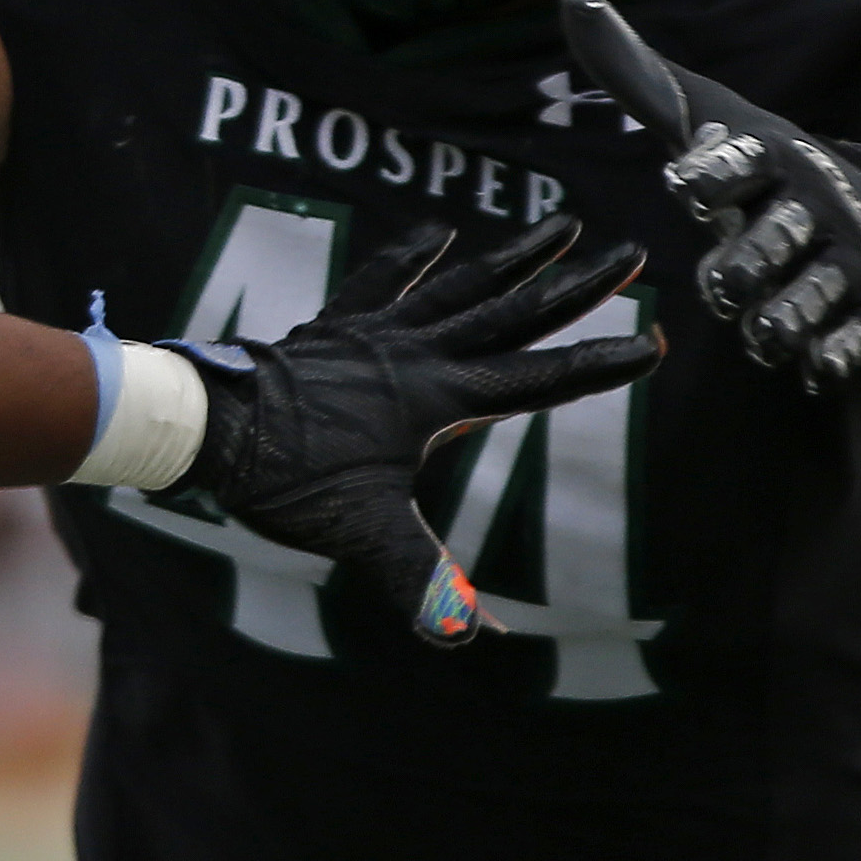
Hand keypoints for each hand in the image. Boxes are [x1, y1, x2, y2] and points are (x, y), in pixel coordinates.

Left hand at [178, 216, 659, 644]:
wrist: (208, 428)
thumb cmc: (286, 481)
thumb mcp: (362, 535)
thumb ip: (421, 580)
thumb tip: (468, 635)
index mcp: (438, 398)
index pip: (539, 380)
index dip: (598, 365)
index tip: (652, 341)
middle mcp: (417, 354)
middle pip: (512, 313)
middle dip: (576, 287)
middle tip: (630, 251)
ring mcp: (377, 335)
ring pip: (461, 286)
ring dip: (513, 258)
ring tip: (561, 224)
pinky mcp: (337, 329)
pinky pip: (384, 281)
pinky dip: (414, 258)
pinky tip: (439, 234)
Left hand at [560, 0, 860, 390]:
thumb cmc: (760, 171)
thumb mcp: (704, 119)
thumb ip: (636, 76)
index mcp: (767, 159)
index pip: (737, 162)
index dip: (710, 173)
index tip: (682, 181)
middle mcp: (810, 209)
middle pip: (770, 243)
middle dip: (742, 268)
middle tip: (723, 287)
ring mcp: (843, 263)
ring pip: (804, 300)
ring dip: (779, 322)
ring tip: (764, 332)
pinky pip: (848, 343)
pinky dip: (829, 358)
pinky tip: (813, 369)